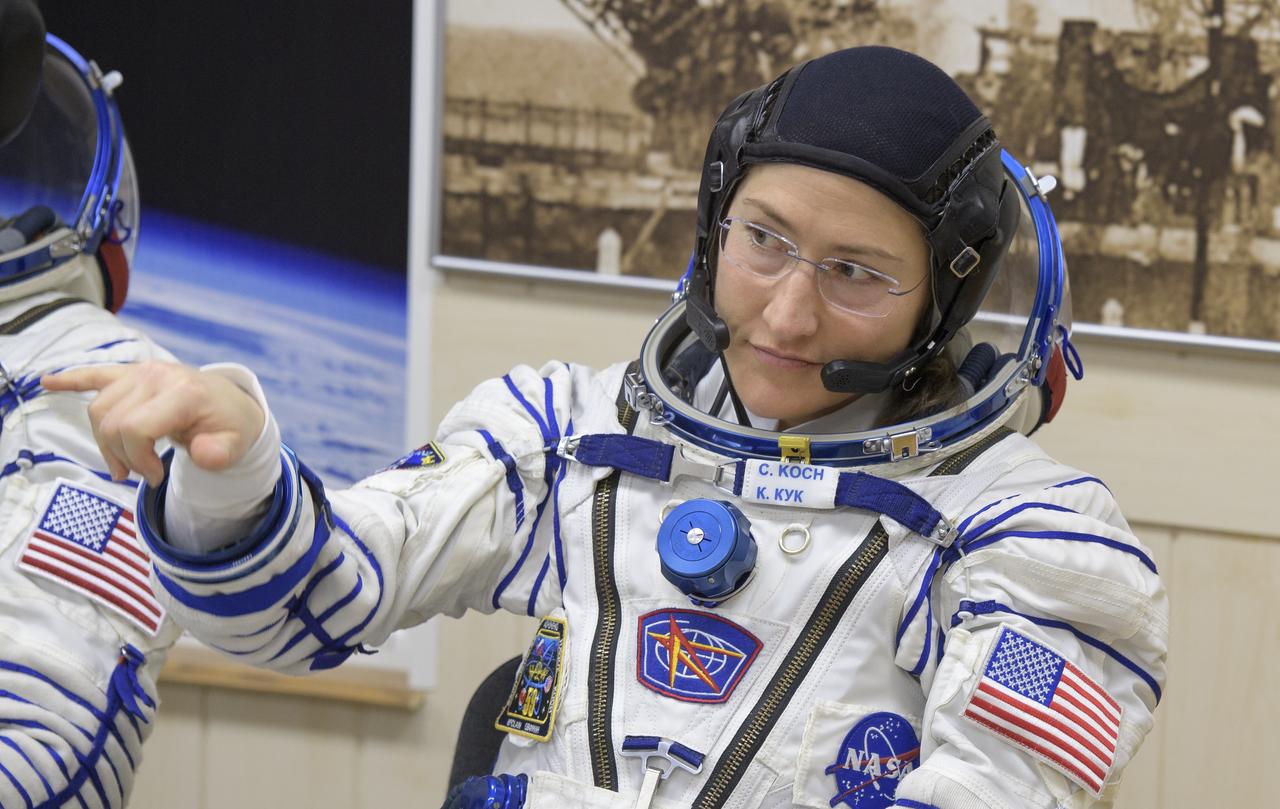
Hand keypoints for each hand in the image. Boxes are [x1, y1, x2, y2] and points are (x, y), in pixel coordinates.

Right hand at [42, 362, 265, 485]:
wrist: (232, 403)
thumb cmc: (230, 425)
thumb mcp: (236, 444)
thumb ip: (220, 454)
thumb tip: (203, 454)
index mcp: (182, 392)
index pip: (134, 428)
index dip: (138, 459)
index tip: (155, 477)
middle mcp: (157, 376)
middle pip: (112, 422)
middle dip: (122, 456)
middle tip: (144, 473)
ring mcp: (142, 372)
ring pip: (98, 410)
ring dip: (105, 441)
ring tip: (125, 462)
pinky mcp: (131, 373)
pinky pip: (95, 374)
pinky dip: (71, 380)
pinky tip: (47, 383)